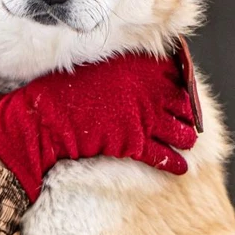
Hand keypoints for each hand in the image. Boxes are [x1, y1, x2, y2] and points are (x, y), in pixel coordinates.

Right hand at [0, 51, 197, 200]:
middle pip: (182, 103)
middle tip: (191, 119)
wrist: (44, 118)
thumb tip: (139, 69)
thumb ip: (121, 66)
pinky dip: (174, 164)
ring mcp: (143, 118)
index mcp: (138, 67)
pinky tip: (180, 167)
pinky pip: (164, 156)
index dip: (182, 83)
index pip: (174, 73)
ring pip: (179, 131)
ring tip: (188, 141)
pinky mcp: (134, 143)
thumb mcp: (94, 66)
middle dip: (188, 113)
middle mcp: (146, 90)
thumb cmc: (64, 90)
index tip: (184, 90)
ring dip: (186, 138)